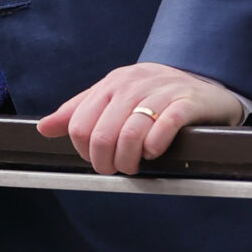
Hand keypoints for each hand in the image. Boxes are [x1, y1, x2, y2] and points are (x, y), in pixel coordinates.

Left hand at [36, 61, 244, 176]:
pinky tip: (156, 151)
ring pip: (129, 134)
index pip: (79, 125)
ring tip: (135, 164)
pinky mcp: (187, 103)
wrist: (207, 86)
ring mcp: (161, 92)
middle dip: (105, 162)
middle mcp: (133, 84)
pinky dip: (156, 146)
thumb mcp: (115, 98)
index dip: (84, 151)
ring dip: (129, 159)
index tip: (98, 159)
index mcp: (112, 84)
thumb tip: (44, 127)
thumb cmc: (157, 97)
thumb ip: (80, 111)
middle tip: (118, 168)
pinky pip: (164, 126)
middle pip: (101, 134)